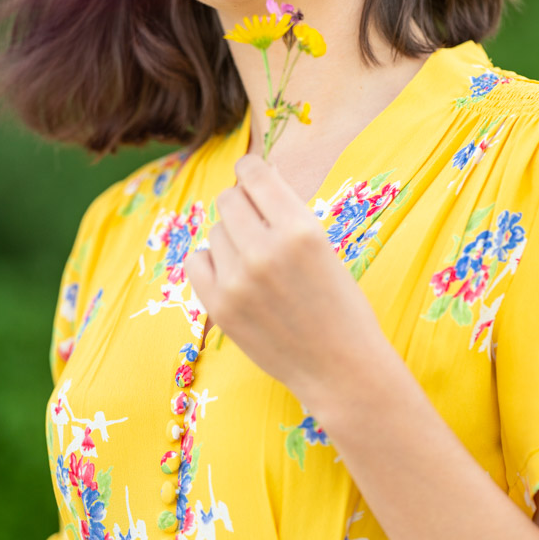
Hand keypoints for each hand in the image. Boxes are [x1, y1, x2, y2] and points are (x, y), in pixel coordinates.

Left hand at [183, 153, 386, 410]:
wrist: (341, 369)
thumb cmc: (341, 305)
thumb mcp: (324, 247)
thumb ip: (286, 215)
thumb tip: (250, 178)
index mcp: (300, 229)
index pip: (254, 174)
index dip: (251, 170)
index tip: (251, 174)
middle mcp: (265, 250)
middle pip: (228, 199)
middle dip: (241, 206)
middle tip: (258, 225)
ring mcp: (238, 280)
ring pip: (216, 232)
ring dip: (231, 240)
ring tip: (257, 265)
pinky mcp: (220, 307)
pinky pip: (197, 262)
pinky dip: (212, 264)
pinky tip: (235, 276)